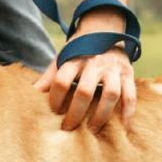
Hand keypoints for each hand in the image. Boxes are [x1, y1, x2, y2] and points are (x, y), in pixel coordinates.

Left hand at [33, 10, 137, 132]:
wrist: (105, 31)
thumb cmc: (79, 51)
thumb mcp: (62, 58)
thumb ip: (49, 77)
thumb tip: (31, 94)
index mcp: (75, 58)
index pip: (61, 80)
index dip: (55, 99)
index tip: (53, 113)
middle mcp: (95, 63)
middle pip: (84, 91)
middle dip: (75, 113)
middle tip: (68, 128)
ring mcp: (113, 69)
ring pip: (110, 94)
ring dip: (100, 115)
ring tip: (92, 130)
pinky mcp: (128, 75)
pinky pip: (130, 97)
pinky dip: (127, 115)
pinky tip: (122, 130)